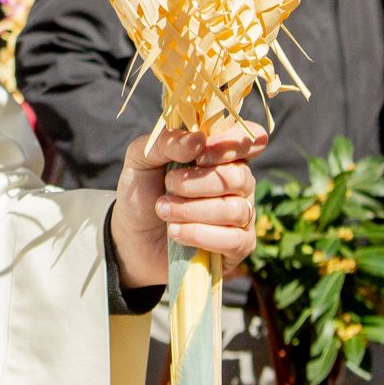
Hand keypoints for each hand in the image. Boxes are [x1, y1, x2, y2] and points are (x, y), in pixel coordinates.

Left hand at [110, 117, 264, 289]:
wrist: (132, 237)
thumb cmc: (142, 191)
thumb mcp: (141, 159)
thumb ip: (165, 143)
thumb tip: (198, 139)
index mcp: (221, 153)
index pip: (250, 138)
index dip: (232, 143)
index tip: (200, 154)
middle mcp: (238, 181)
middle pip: (239, 176)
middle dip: (198, 182)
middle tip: (169, 185)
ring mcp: (241, 214)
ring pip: (235, 210)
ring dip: (192, 210)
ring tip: (163, 209)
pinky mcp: (238, 246)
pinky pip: (234, 240)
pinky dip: (200, 234)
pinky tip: (175, 232)